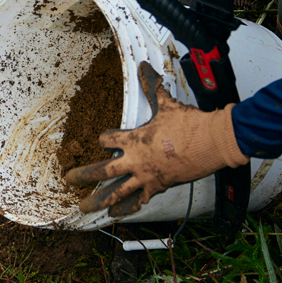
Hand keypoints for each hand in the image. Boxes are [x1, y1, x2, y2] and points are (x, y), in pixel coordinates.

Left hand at [65, 61, 247, 215]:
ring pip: (116, 193)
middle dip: (83, 176)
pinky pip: (138, 201)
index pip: (106, 140)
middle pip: (102, 172)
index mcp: (133, 140)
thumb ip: (151, 87)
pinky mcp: (158, 188)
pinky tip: (116, 214)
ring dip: (98, 201)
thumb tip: (144, 67)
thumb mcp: (167, 104)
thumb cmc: (189, 124)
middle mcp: (135, 161)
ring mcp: (145, 177)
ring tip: (84, 207)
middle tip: (69, 180)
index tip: (104, 139)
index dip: (104, 138)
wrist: (212, 143)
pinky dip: (126, 208)